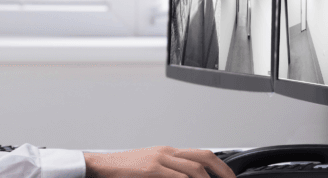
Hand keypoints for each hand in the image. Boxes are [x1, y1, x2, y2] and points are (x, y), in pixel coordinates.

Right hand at [83, 147, 236, 177]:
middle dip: (222, 171)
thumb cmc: (122, 170)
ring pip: (193, 168)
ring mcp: (159, 160)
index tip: (228, 177)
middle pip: (203, 157)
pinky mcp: (150, 170)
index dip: (219, 166)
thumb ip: (169, 173)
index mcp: (167, 152)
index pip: (201, 154)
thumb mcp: (150, 168)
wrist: (100, 166)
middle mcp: (166, 153)